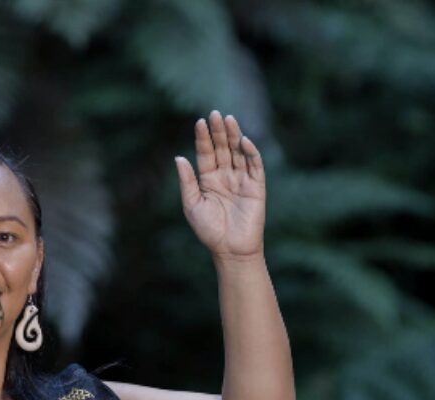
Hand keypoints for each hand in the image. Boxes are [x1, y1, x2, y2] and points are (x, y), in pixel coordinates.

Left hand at [175, 109, 266, 261]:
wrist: (230, 249)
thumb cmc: (209, 230)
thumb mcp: (191, 204)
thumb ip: (186, 181)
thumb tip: (178, 157)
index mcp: (208, 179)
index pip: (206, 153)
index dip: (203, 138)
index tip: (200, 122)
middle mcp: (225, 176)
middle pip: (222, 148)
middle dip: (219, 131)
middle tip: (215, 114)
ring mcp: (241, 180)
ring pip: (238, 152)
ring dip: (234, 136)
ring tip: (229, 120)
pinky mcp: (256, 187)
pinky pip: (254, 166)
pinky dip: (250, 153)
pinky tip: (244, 141)